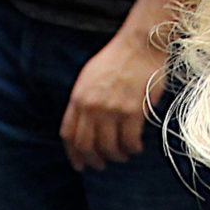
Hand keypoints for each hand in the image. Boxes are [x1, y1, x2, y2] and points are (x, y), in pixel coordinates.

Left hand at [59, 27, 162, 169]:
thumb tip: (84, 127)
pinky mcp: (132, 111)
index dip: (74, 153)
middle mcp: (92, 106)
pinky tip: (135, 147)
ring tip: (122, 155)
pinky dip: (132, 149)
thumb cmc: (117, 59)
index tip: (80, 164)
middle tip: (102, 165)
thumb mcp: (89, 77)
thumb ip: (83, 100)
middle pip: (86, 145)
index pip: (69, 134)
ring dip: (115, 156)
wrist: (140, 44)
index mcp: (78, 97)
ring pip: (108, 147)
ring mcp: (111, 109)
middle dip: (93, 161)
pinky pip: (129, 141)